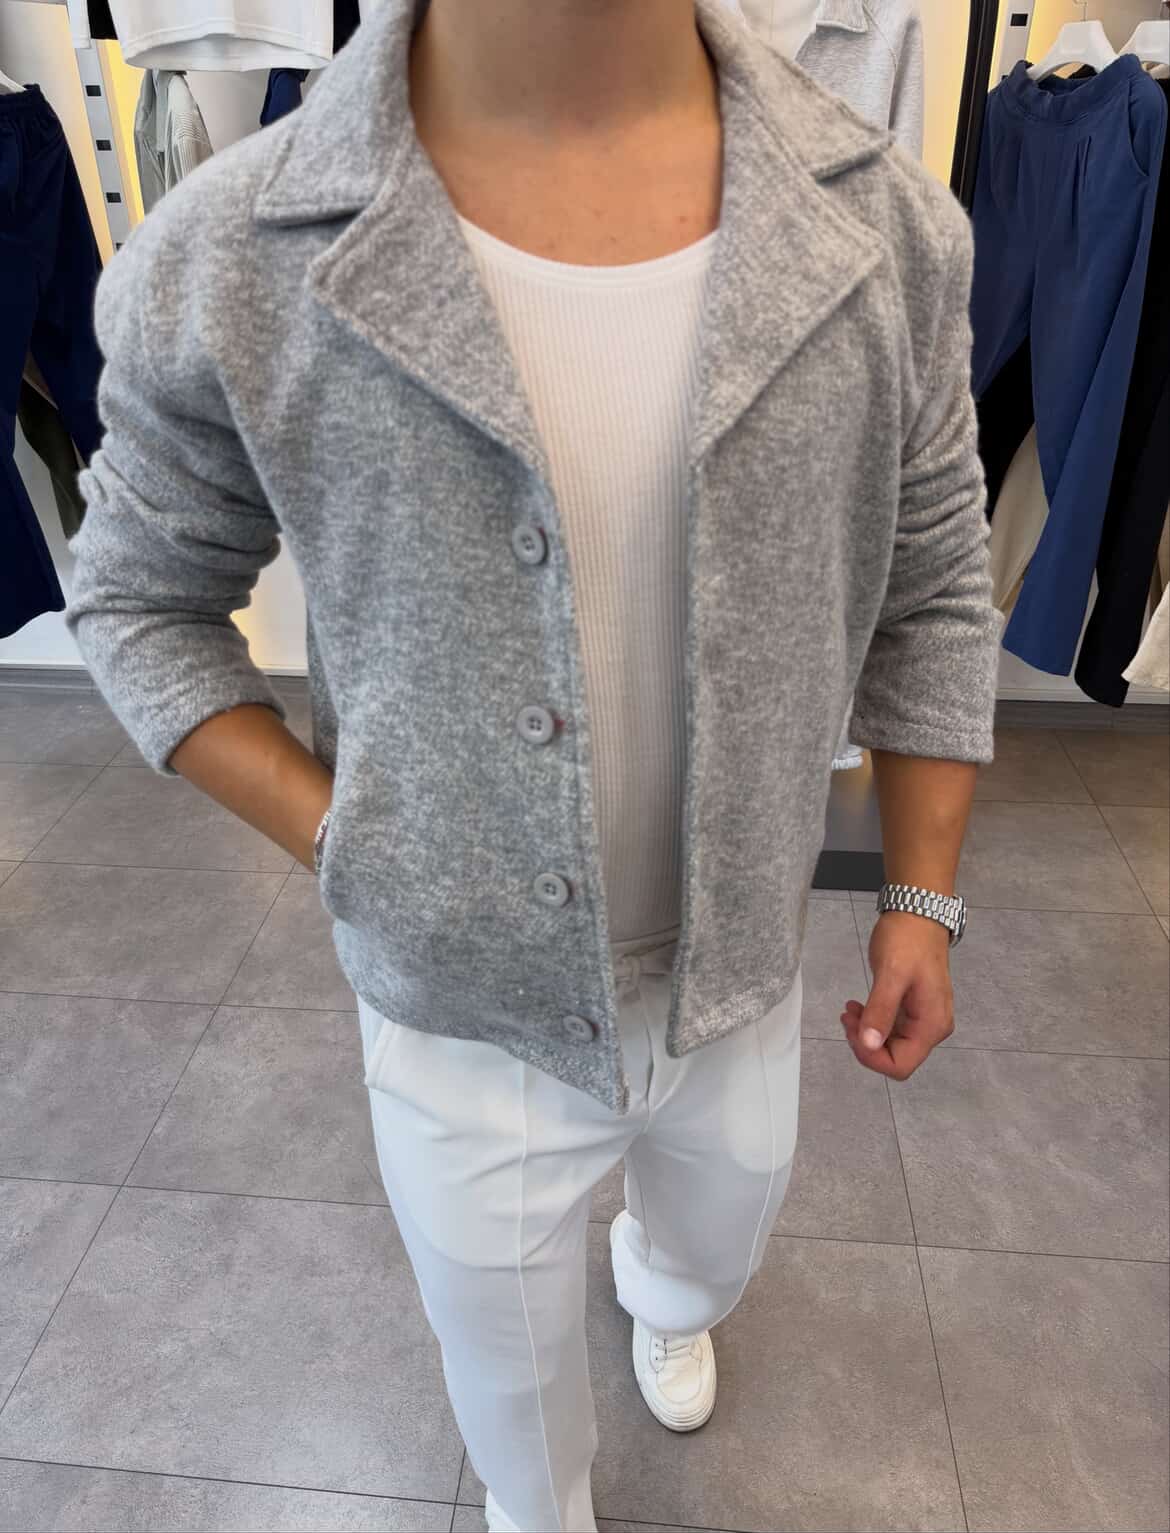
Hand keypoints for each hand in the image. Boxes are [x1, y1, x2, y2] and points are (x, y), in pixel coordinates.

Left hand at [840, 912, 953, 1079]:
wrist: (918, 912)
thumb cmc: (907, 940)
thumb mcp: (891, 973)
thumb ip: (881, 1011)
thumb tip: (870, 1044)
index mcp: (932, 1025)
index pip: (901, 1065)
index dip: (872, 1057)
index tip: (853, 1031)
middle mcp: (932, 1028)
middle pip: (895, 1058)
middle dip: (866, 1044)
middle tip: (847, 1016)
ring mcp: (923, 1019)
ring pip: (890, 1044)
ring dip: (865, 1033)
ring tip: (849, 1009)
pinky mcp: (912, 1009)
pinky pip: (890, 1028)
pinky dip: (871, 1022)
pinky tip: (858, 1006)